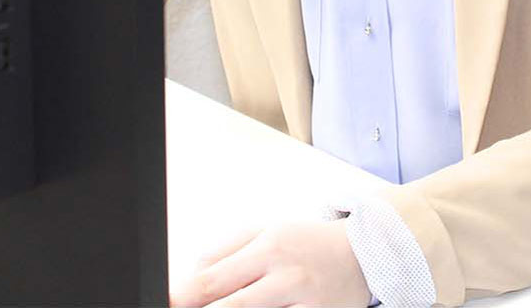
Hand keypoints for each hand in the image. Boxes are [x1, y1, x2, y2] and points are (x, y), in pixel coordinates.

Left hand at [170, 220, 370, 307]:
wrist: (364, 254)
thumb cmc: (306, 243)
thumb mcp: (266, 230)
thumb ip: (225, 250)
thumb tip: (191, 276)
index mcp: (268, 247)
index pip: (213, 279)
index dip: (182, 297)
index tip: (166, 302)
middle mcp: (287, 277)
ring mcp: (305, 304)